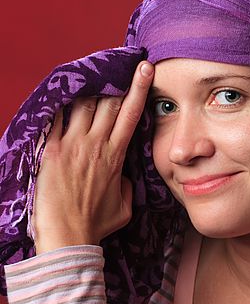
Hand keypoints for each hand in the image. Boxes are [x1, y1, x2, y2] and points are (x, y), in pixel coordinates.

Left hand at [32, 61, 154, 253]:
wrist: (68, 236)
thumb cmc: (96, 224)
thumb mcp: (124, 206)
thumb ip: (126, 185)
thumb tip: (122, 175)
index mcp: (116, 156)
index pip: (131, 114)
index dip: (138, 87)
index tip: (144, 68)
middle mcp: (96, 145)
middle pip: (107, 102)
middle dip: (113, 82)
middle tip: (115, 67)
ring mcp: (72, 145)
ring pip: (83, 104)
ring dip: (87, 91)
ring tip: (88, 80)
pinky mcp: (51, 150)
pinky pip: (55, 118)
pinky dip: (59, 105)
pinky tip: (60, 95)